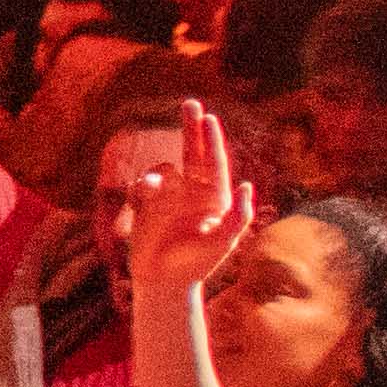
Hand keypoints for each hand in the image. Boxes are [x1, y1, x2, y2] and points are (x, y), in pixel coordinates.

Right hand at [124, 101, 250, 297]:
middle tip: (190, 104)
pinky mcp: (148, 206)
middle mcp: (193, 193)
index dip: (211, 139)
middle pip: (193, 153)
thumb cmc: (196, 265)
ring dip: (155, 176)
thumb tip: (246, 185)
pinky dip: (140, 187)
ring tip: (149, 192)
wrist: (164, 283)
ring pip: (163, 170)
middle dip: (191, 129)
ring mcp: (170, 198)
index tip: (208, 117)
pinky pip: (142, 185)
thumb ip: (238, 216)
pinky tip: (140, 200)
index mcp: (215, 199)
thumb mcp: (222, 242)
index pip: (214, 162)